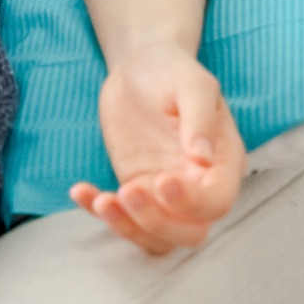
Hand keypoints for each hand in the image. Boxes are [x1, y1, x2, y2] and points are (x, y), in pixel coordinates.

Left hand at [70, 40, 244, 253]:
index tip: (163, 181)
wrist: (141, 66)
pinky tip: (81, 192)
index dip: (192, 203)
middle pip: (189, 232)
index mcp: (222, 163)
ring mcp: (165, 194)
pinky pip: (123, 220)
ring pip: (157, 237)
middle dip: (157, 222)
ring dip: (128, 228)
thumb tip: (204, 158)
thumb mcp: (191, 83)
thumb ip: (200, 118)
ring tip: (101, 201)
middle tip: (127, 191)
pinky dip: (101, 213)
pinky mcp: (136, 190)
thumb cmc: (172, 71)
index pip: (216, 202)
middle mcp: (198, 186)